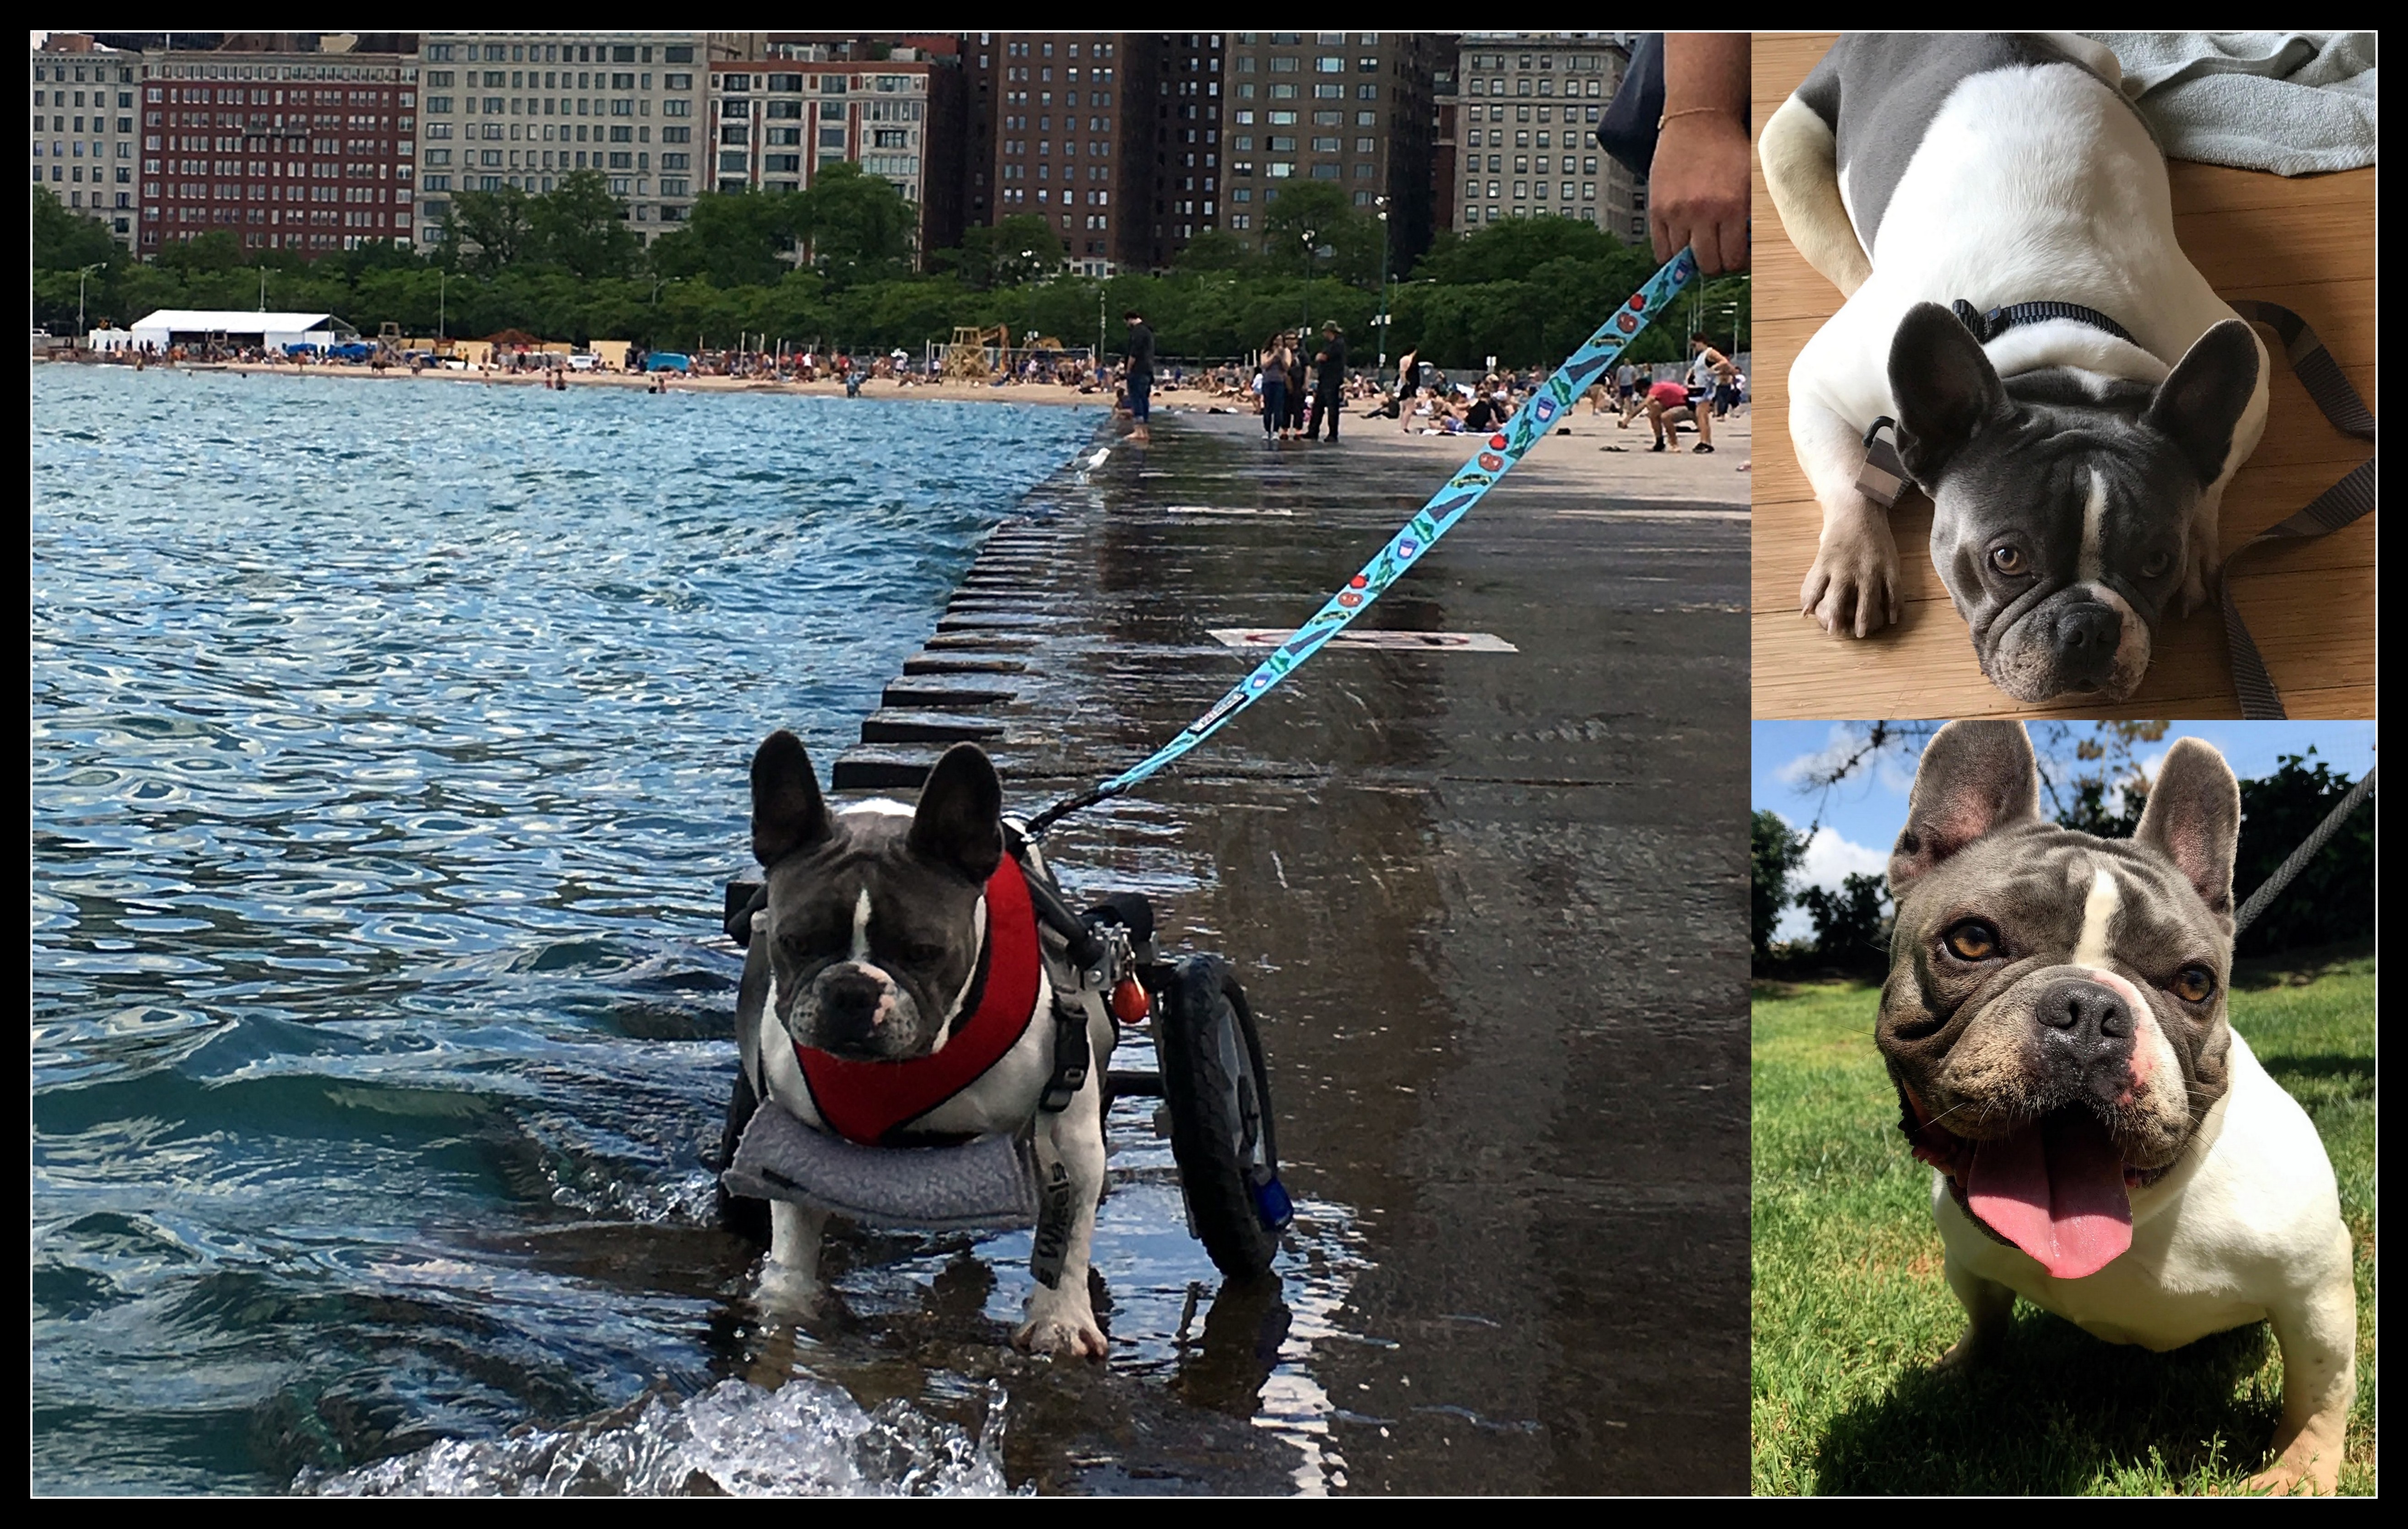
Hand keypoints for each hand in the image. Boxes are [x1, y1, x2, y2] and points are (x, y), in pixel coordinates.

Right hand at [1649, 110, 1750, 275]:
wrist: (1698, 120)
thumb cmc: (1728, 148)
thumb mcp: (1751, 180)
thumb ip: (1751, 215)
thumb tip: (1746, 251)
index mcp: (1733, 206)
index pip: (1734, 259)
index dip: (1737, 264)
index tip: (1737, 258)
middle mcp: (1703, 212)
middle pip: (1708, 264)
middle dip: (1716, 264)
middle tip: (1718, 254)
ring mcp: (1676, 212)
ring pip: (1682, 260)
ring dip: (1692, 258)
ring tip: (1699, 245)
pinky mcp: (1656, 209)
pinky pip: (1661, 250)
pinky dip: (1671, 254)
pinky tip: (1681, 243)